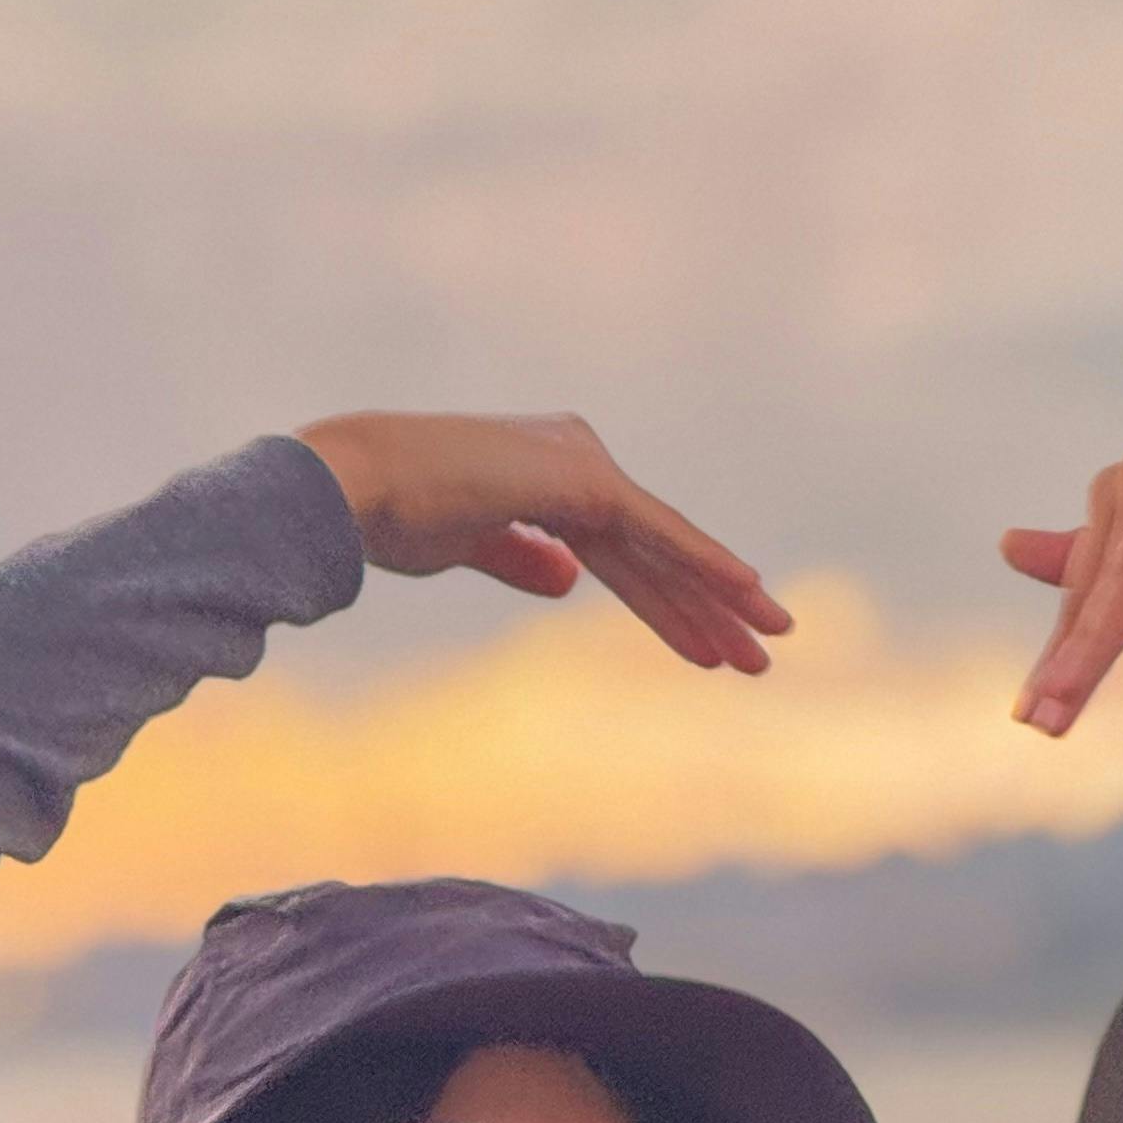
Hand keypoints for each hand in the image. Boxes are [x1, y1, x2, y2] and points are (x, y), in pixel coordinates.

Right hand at [296, 411, 792, 674]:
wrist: (353, 486)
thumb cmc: (390, 514)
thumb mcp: (467, 546)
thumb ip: (521, 556)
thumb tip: (570, 580)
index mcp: (547, 477)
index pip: (624, 555)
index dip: (666, 605)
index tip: (706, 650)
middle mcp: (576, 462)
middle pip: (656, 554)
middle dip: (706, 610)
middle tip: (759, 659)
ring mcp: (583, 466)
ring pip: (666, 550)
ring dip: (719, 601)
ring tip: (769, 648)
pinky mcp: (584, 480)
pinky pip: (659, 532)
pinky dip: (704, 562)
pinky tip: (749, 591)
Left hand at [1003, 382, 1122, 736]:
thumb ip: (1104, 553)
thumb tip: (1009, 549)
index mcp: (1120, 500)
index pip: (1083, 592)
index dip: (1059, 654)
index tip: (1032, 717)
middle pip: (1096, 587)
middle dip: (1067, 658)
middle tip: (1039, 720)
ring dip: (1098, 634)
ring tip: (1069, 690)